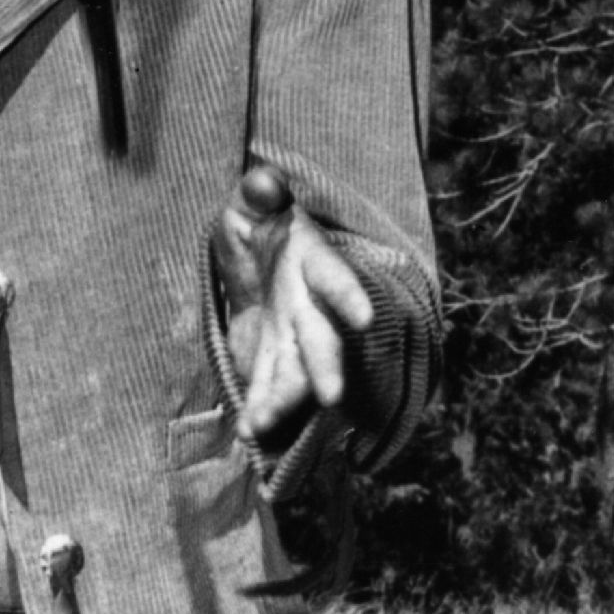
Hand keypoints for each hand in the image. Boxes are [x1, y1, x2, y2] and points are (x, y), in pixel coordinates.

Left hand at [213, 162, 374, 446]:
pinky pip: (269, 385)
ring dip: (283, 401)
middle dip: (327, 368)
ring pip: (296, 374)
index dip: (348, 296)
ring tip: (261, 425)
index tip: (364, 318)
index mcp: (310, 263)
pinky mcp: (273, 357)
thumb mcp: (252, 201)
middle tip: (333, 398)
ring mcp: (293, 335)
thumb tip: (262, 184)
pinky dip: (260, 408)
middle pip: (324, 340)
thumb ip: (258, 193)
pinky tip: (249, 430)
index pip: (333, 279)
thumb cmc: (259, 221)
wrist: (252, 251)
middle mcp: (309, 305)